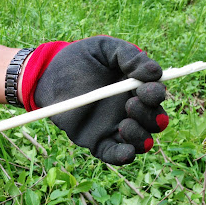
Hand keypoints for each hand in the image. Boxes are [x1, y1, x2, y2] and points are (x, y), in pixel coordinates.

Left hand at [22, 36, 168, 164]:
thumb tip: (155, 72)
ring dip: (141, 137)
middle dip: (150, 116)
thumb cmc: (79, 58)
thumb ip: (129, 55)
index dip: (156, 94)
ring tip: (124, 124)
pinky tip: (126, 152)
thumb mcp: (104, 48)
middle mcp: (129, 109)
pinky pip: (114, 154)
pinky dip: (123, 156)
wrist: (49, 74)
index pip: (156, 95)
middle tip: (130, 104)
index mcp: (134, 87)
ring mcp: (114, 126)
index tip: (145, 90)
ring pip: (141, 142)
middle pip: (154, 121)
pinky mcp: (97, 140)